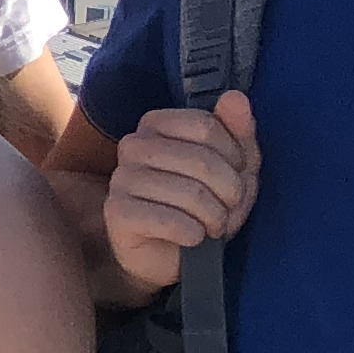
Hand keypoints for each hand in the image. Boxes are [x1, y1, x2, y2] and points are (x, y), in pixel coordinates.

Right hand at [103, 90, 260, 300]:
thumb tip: (235, 97)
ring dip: (214, 217)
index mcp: (156, 125)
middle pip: (201, 159)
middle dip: (229, 191)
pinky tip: (192, 238)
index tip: (237, 173)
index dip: (234, 154)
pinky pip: (171, 220)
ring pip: (190, 193)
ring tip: (213, 226)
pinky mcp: (116, 212)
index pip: (205, 125)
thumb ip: (237, 131)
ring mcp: (121, 178)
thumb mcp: (233, 167)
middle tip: (229, 207)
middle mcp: (132, 145)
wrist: (173, 255)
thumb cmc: (204, 205)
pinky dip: (193, 234)